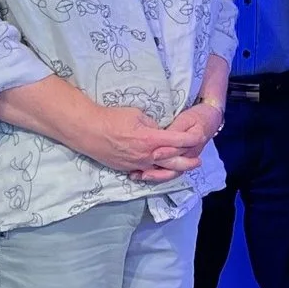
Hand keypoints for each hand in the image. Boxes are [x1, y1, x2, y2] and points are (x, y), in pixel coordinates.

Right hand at [83, 105, 200, 177]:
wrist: (88, 131)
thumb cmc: (112, 118)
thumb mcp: (137, 114)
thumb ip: (153, 125)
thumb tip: (160, 131)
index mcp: (151, 140)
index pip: (178, 141)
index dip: (191, 139)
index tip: (200, 136)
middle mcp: (146, 156)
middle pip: (174, 163)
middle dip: (188, 162)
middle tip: (198, 160)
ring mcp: (137, 165)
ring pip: (160, 171)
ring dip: (174, 169)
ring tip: (183, 168)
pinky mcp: (127, 169)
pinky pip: (145, 173)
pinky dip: (155, 172)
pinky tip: (161, 171)